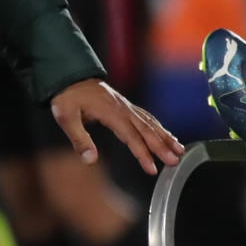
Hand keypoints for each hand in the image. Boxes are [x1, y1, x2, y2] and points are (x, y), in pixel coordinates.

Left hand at [49, 78, 183, 173]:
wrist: (71, 76)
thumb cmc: (68, 98)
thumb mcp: (66, 117)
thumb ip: (79, 139)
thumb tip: (90, 160)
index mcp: (112, 114)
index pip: (132, 137)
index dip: (143, 154)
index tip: (152, 168)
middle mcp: (125, 110)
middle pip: (148, 131)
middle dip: (163, 147)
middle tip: (175, 161)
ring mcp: (128, 107)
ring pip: (152, 124)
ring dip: (166, 138)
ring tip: (180, 150)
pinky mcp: (127, 107)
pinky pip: (148, 118)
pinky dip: (160, 127)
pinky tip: (167, 134)